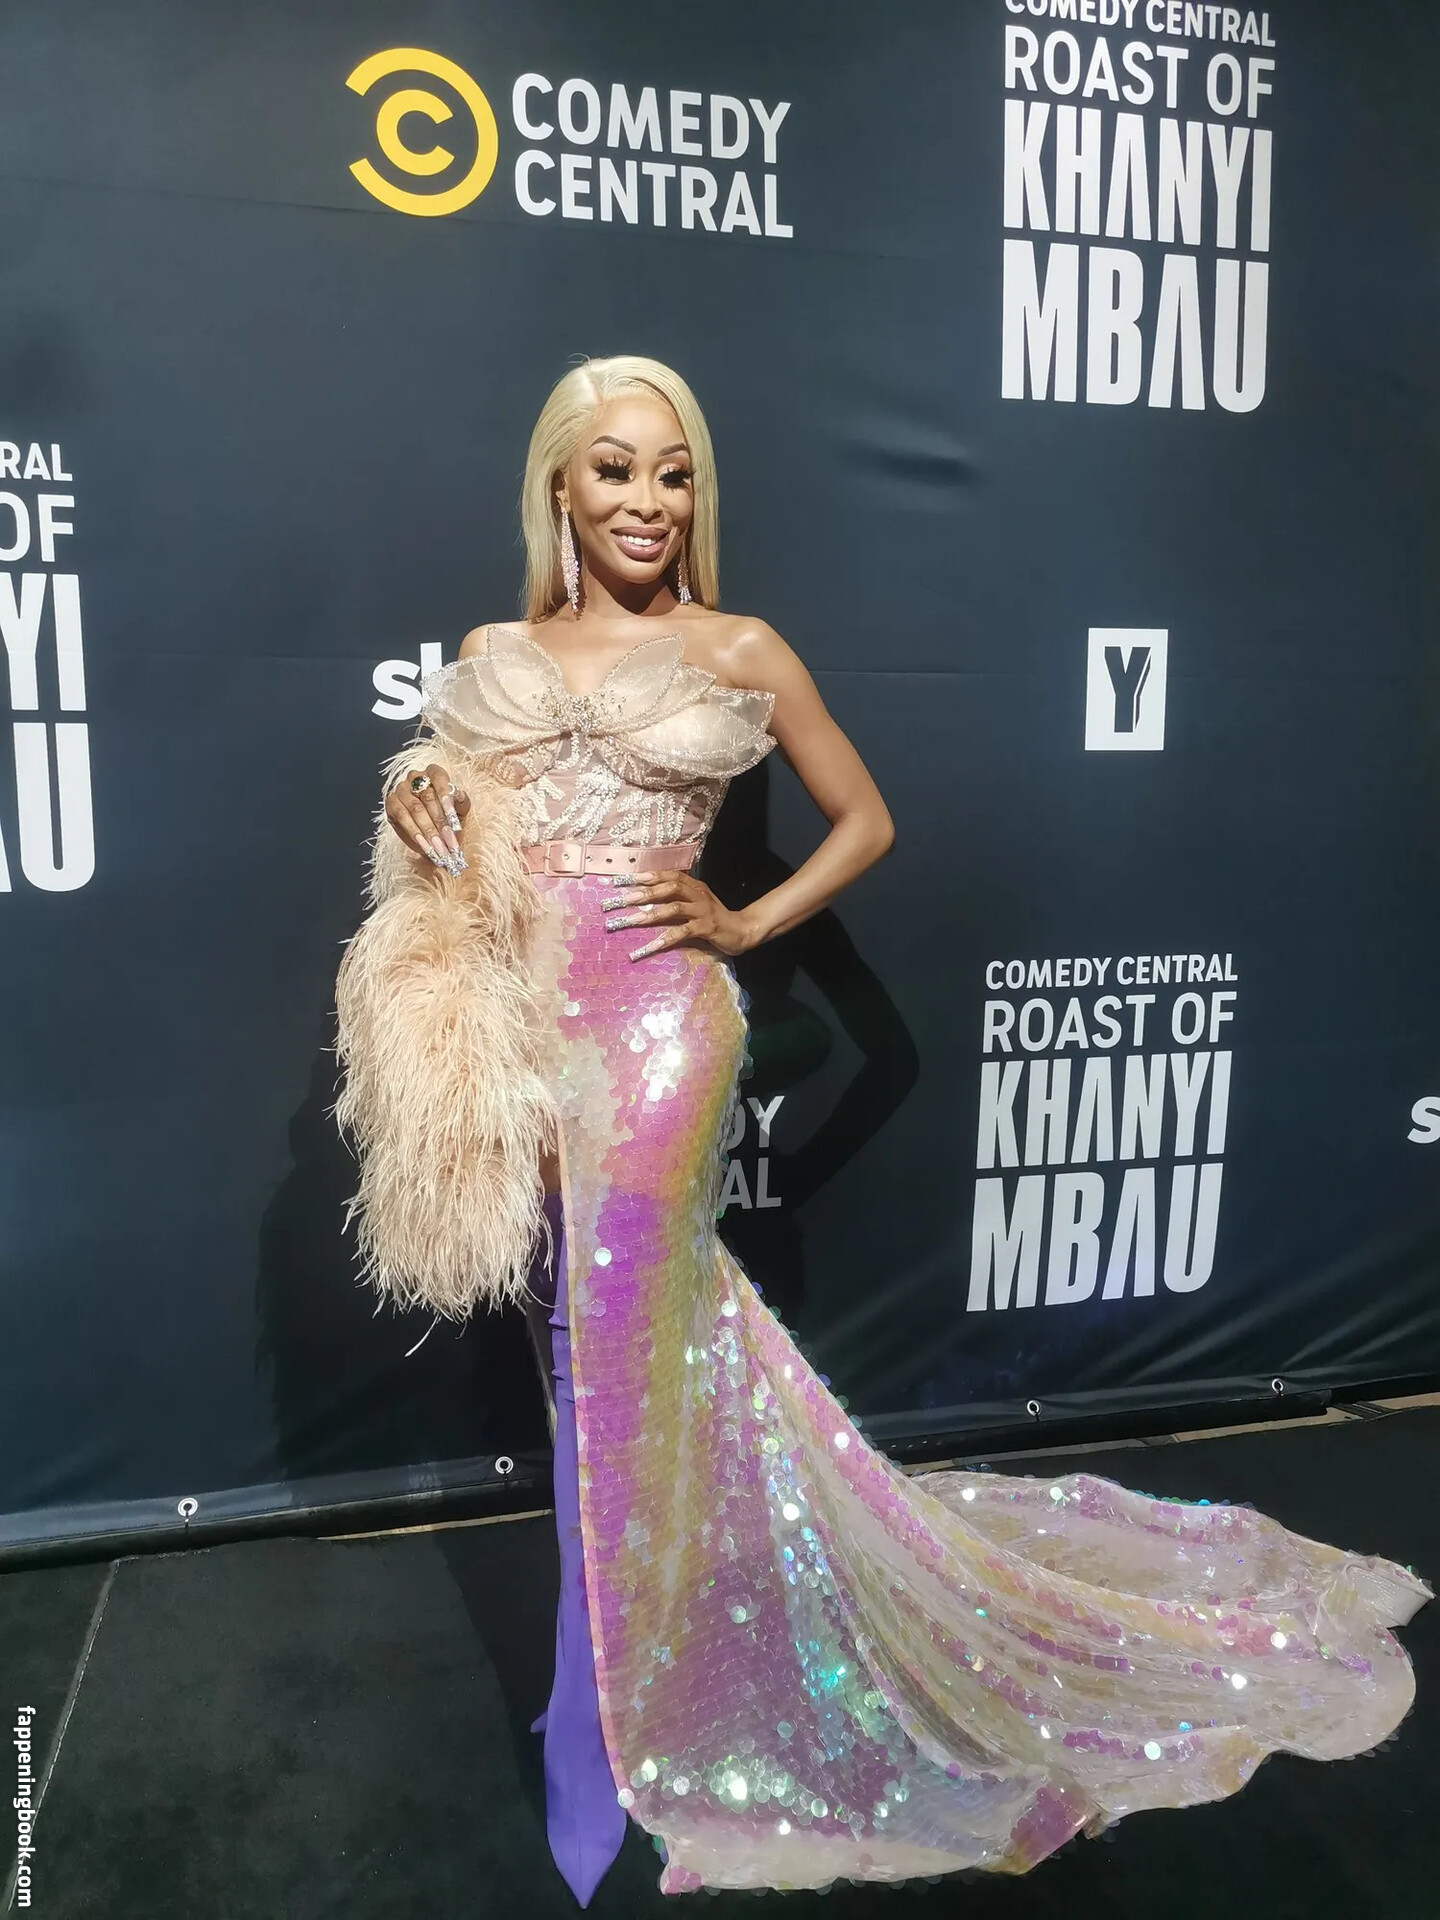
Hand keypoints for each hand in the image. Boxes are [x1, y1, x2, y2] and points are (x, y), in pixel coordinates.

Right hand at [385, 762, 470, 873]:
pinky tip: (424, 845)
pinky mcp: (391, 804)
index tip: (452, 813)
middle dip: (440, 821)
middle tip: (449, 840)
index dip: (446, 795)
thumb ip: (462, 802)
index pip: (439, 777)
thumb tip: (458, 794)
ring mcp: (401, 789)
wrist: (433, 833)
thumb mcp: (460, 811)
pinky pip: (402, 817)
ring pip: (415, 808)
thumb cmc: (448, 818)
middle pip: (427, 796)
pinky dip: (414, 832)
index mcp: (433, 773)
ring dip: (428, 830)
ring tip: (439, 847)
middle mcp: (415, 777)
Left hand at [603, 872, 756, 960]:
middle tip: (620, 899)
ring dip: (648, 915)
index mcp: (694, 886)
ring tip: (628, 921)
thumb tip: (648, 897)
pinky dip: (664, 939)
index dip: (646, 876)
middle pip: (667, 888)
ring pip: (672, 908)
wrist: (742, 931)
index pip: (668, 875)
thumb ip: (678, 898)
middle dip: (642, 893)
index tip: (622, 880)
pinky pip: (682, 932)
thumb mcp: (697, 903)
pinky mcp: (706, 928)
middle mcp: (697, 895)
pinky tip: (649, 946)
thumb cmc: (715, 918)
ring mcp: (702, 911)